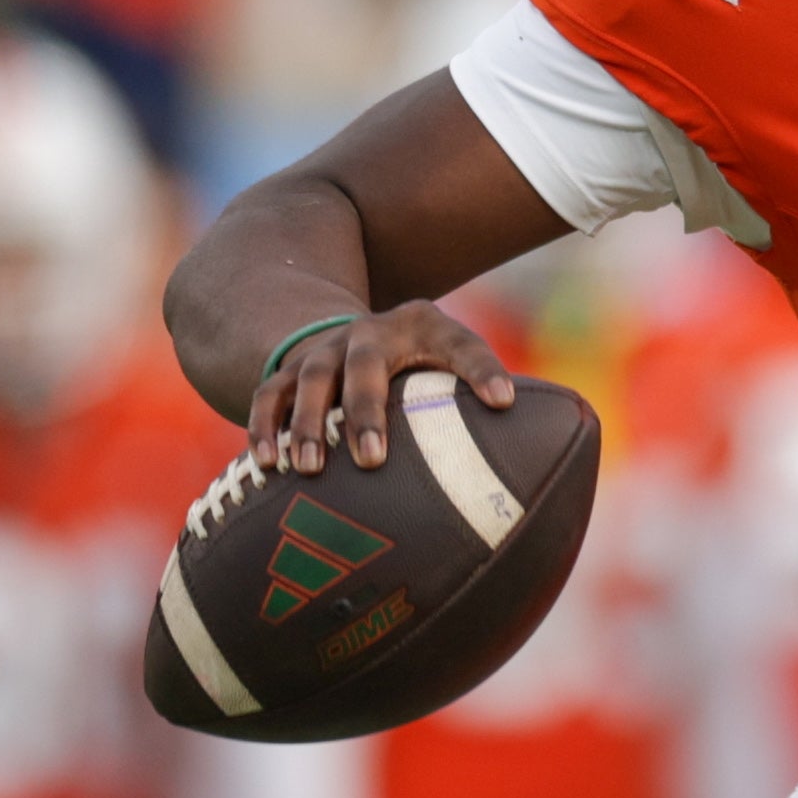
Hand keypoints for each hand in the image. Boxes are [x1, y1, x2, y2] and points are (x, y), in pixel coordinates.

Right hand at [252, 302, 518, 476]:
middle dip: (364, 413)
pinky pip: (268, 397)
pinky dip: (265, 428)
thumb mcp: (453, 367)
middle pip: (364, 367)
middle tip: (371, 460)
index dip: (482, 370)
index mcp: (424, 327)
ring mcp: (324, 351)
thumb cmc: (421, 368)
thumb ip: (483, 392)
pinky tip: (266, 465)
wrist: (354, 333)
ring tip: (309, 469)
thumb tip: (532, 450)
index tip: (503, 402)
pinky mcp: (288, 372)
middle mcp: (369, 334)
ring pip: (310, 381)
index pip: (460, 344)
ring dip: (307, 425)